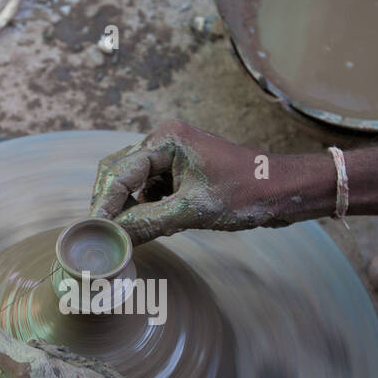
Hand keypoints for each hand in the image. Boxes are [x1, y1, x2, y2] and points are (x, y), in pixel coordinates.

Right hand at [89, 120, 286, 243]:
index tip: (93, 232)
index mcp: (166, 139)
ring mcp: (172, 155)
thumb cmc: (247, 193)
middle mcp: (164, 141)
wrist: (284, 190)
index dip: (103, 204)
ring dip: (128, 208)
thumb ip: (148, 223)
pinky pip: (150, 190)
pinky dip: (144, 209)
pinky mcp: (181, 171)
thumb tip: (114, 238)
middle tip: (102, 236)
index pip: (118, 172)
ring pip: (133, 183)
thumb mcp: (193, 211)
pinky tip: (149, 228)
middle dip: (110, 204)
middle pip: (119, 173)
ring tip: (126, 236)